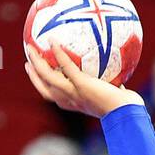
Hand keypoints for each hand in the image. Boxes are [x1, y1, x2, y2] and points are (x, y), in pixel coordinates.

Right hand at [25, 42, 143, 118]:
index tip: (39, 75)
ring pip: (48, 78)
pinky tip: (53, 40)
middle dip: (34, 77)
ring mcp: (74, 93)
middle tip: (28, 62)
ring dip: (37, 64)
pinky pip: (65, 66)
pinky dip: (58, 53)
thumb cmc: (126, 109)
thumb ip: (111, 86)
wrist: (127, 113)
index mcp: (76, 104)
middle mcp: (71, 101)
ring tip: (30, 49)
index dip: (44, 87)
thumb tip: (118, 75)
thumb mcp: (115, 97)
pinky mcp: (81, 85)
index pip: (55, 97)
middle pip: (45, 90)